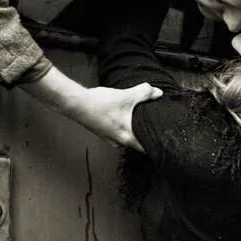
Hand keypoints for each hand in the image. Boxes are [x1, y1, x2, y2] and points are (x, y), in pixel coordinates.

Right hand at [21, 67, 160, 149]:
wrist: (75, 103)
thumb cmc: (100, 103)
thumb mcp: (126, 96)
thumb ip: (144, 93)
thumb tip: (158, 92)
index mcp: (127, 138)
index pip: (147, 149)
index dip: (157, 145)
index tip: (165, 141)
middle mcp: (118, 142)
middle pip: (138, 142)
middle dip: (147, 134)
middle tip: (156, 126)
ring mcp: (109, 138)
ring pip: (127, 136)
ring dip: (134, 129)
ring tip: (142, 119)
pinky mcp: (102, 132)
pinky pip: (118, 131)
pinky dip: (123, 125)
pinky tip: (124, 115)